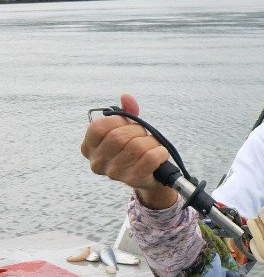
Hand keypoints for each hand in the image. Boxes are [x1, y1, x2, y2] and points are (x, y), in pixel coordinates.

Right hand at [80, 93, 177, 208]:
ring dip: (151, 142)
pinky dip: (160, 152)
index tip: (126, 124)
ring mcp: (114, 173)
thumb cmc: (133, 148)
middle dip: (137, 131)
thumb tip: (126, 97)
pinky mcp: (132, 180)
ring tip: (151, 145)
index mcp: (89, 147)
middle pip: (119, 137)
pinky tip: (160, 153)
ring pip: (137, 147)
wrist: (149, 175)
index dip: (118, 121)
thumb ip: (126, 112)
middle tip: (142, 135)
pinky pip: (150, 158)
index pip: (99, 127)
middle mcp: (97, 162)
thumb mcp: (127, 128)